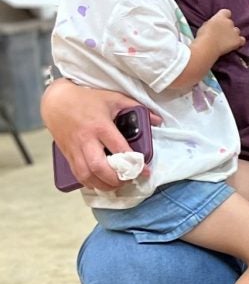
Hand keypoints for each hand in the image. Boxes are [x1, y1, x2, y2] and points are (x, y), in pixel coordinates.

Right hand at [42, 80, 159, 190]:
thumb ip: (136, 108)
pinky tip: (100, 183)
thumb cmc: (87, 99)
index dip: (133, 163)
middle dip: (115, 179)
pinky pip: (77, 174)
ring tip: (115, 185)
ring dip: (102, 185)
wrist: (56, 101)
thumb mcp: (114, 98)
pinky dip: (89, 183)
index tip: (145, 171)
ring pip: (86, 175)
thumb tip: (158, 120)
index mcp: (101, 126)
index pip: (119, 149)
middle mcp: (86, 140)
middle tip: (127, 180)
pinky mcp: (67, 154)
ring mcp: (74, 148)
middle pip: (99, 167)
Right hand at [196, 8, 243, 56]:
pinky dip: (239, 42)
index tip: (221, 21)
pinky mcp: (237, 40)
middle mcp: (229, 22)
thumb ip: (213, 23)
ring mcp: (235, 31)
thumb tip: (216, 25)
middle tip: (221, 34)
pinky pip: (242, 40)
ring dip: (233, 34)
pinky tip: (234, 44)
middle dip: (227, 27)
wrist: (208, 46)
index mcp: (220, 17)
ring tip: (226, 41)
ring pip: (237, 31)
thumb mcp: (206, 25)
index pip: (226, 12)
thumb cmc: (203, 36)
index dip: (224, 17)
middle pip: (231, 23)